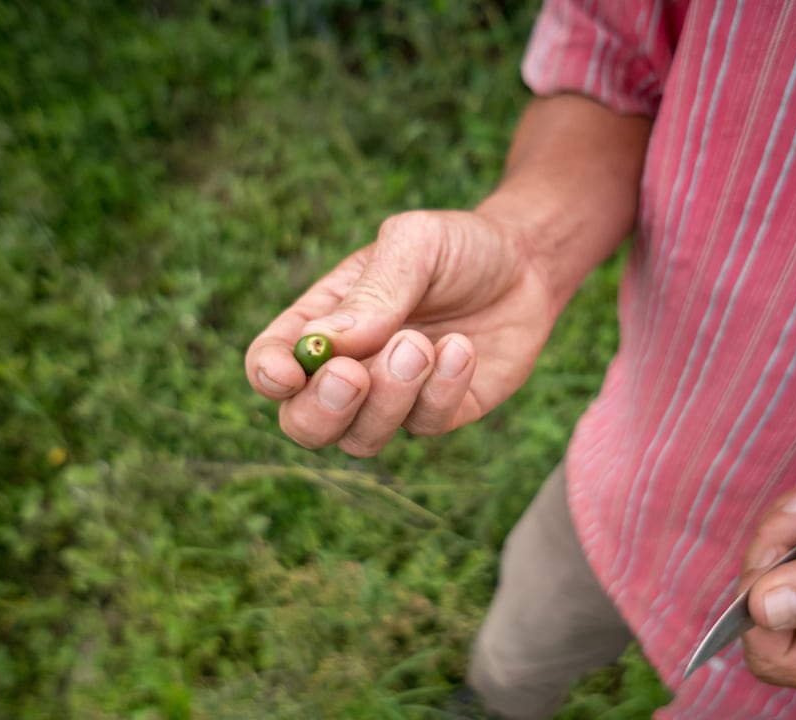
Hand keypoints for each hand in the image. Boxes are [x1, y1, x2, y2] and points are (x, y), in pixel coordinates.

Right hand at [245, 209, 557, 455]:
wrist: (526, 263)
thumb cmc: (456, 246)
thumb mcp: (414, 244)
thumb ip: (372, 293)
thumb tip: (324, 345)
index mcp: (321, 322)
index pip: (271, 364)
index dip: (269, 376)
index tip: (290, 374)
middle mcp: (350, 369)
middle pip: (304, 424)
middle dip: (323, 410)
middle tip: (354, 375)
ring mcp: (394, 399)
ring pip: (361, 439)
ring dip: (388, 398)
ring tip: (420, 344)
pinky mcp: (441, 413)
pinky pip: (424, 427)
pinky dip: (440, 390)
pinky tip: (460, 347)